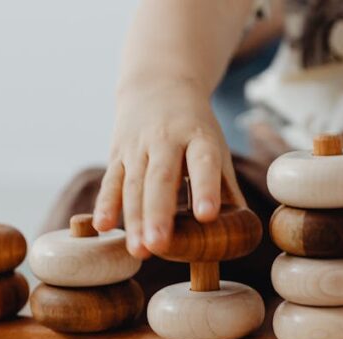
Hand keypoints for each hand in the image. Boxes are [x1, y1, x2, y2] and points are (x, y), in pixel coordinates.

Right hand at [93, 82, 245, 258]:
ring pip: (134, 184)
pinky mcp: (118, 153)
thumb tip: (241, 231)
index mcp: (198, 137)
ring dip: (133, 218)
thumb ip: (225, 188)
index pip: (203, 163)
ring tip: (139, 250)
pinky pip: (111, 180)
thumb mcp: (215, 148)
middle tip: (159, 245)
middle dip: (158, 213)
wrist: (158, 84)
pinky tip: (102, 226)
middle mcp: (166, 139)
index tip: (207, 216)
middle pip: (161, 179)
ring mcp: (138, 146)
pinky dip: (105, 203)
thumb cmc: (195, 128)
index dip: (205, 189)